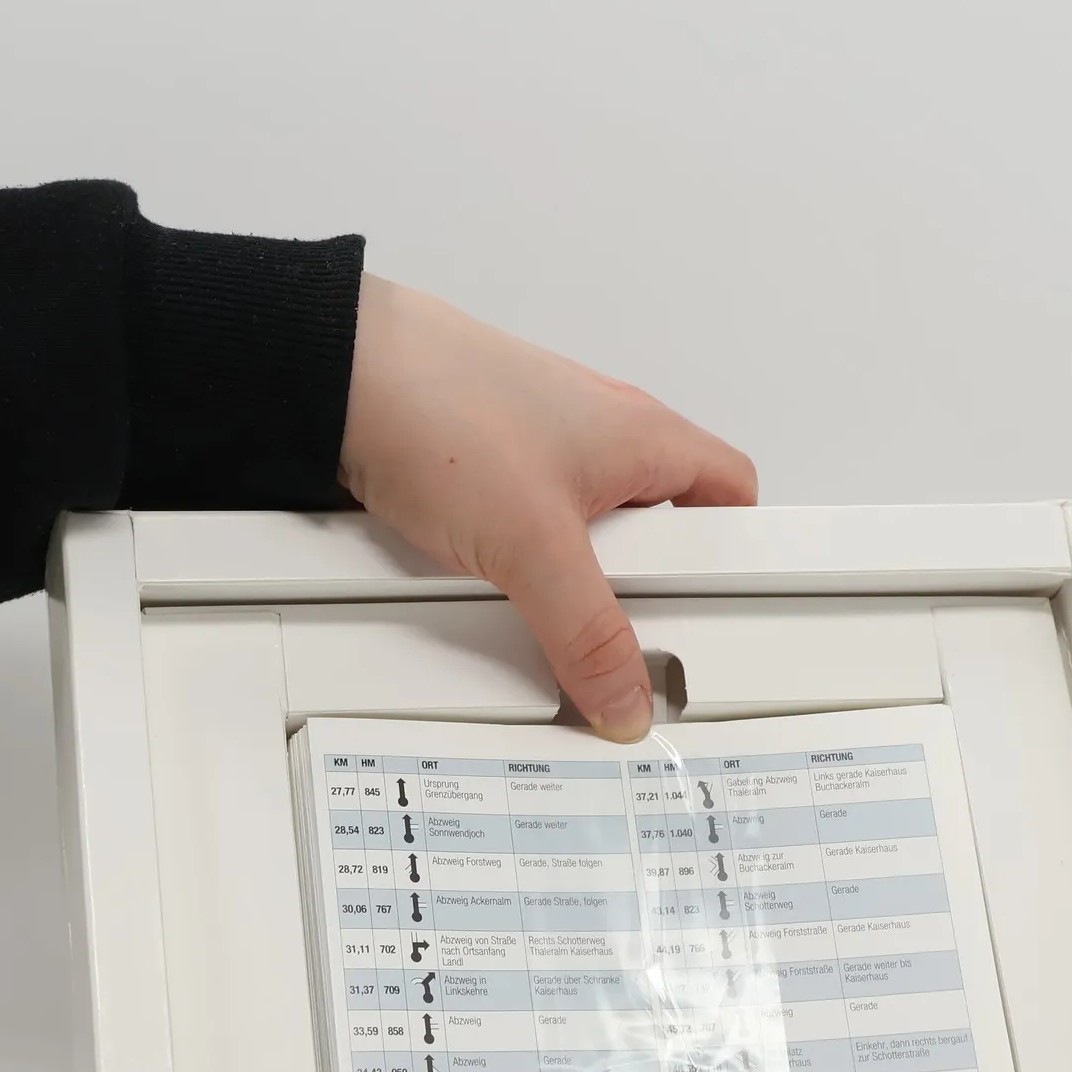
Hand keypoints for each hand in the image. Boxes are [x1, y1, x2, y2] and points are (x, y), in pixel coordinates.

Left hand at [338, 274, 757, 740]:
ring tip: (539, 596)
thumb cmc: (443, 409)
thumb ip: (588, 634)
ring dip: (569, 573)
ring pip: (588, 531)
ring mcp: (545, 445)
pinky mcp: (490, 461)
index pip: (733, 493)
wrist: (337, 376)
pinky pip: (529, 526)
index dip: (733, 555)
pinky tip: (488, 577)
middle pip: (658, 526)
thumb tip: (625, 695)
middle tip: (613, 621)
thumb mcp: (534, 548)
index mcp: (647, 436)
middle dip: (636, 583)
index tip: (711, 613)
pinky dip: (519, 557)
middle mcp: (603, 432)